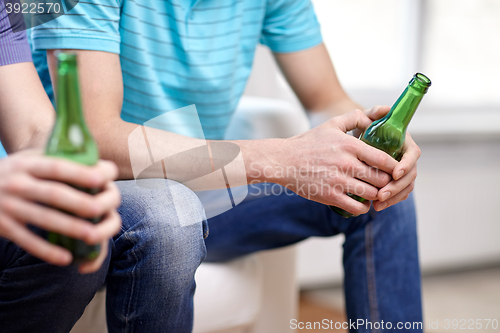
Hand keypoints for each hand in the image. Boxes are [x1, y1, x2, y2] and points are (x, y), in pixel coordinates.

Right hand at [0, 150, 120, 272]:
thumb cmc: (10, 173)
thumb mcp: (25, 159)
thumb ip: (52, 159)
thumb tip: (94, 160)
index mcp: (26, 164)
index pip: (57, 167)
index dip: (79, 173)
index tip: (101, 180)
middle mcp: (16, 183)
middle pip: (54, 194)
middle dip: (80, 203)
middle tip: (102, 210)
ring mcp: (7, 206)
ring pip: (43, 218)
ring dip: (69, 227)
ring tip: (92, 235)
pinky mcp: (2, 226)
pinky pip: (26, 240)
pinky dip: (46, 251)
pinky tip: (66, 258)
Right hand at [269, 109, 396, 215]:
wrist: (284, 160)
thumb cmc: (308, 142)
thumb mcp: (331, 124)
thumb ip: (355, 118)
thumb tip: (375, 117)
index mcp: (350, 145)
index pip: (384, 159)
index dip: (394, 167)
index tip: (394, 170)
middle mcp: (346, 164)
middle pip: (381, 179)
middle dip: (386, 183)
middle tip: (385, 183)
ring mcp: (338, 181)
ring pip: (372, 194)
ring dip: (376, 196)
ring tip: (375, 193)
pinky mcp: (330, 196)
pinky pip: (356, 208)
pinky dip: (363, 208)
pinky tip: (361, 203)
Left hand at [361, 106, 420, 210]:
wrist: (354, 142)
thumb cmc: (362, 129)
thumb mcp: (365, 119)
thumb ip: (373, 113)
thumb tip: (385, 109)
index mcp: (404, 142)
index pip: (413, 154)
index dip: (406, 164)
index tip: (395, 173)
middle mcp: (405, 158)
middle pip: (410, 175)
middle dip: (397, 186)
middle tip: (381, 194)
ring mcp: (401, 171)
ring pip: (405, 187)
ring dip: (393, 197)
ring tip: (377, 204)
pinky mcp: (394, 182)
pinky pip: (398, 194)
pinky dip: (390, 201)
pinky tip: (376, 206)